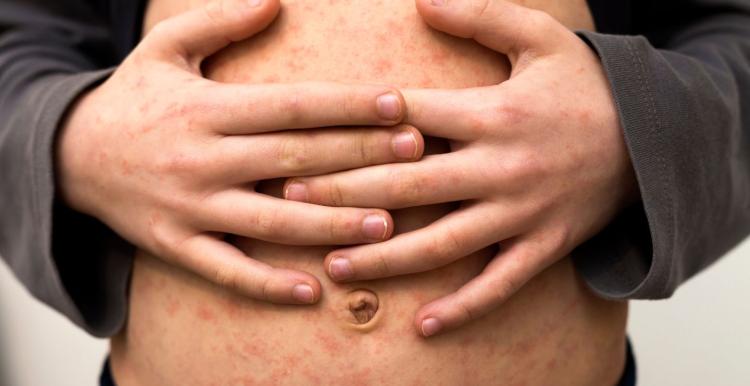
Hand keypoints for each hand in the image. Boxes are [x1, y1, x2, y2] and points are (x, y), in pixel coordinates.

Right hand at [56, 0, 422, 304]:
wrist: (66, 155)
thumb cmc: (133, 99)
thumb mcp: (164, 49)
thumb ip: (219, 22)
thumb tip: (276, 0)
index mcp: (209, 109)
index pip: (293, 106)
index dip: (348, 105)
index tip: (399, 103)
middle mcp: (204, 159)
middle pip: (296, 160)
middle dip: (361, 157)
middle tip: (418, 155)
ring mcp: (190, 207)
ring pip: (271, 221)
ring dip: (330, 224)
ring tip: (386, 224)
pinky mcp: (175, 244)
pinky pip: (226, 271)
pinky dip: (267, 284)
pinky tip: (313, 291)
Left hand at [283, 0, 637, 334]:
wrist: (650, 140)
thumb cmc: (583, 86)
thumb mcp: (540, 37)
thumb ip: (480, 16)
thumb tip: (419, 0)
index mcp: (492, 113)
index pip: (409, 119)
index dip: (353, 125)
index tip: (301, 133)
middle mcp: (500, 167)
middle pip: (409, 185)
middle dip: (344, 192)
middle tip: (288, 200)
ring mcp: (520, 213)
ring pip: (442, 242)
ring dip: (385, 257)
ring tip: (334, 264)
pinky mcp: (542, 246)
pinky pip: (500, 283)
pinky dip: (464, 306)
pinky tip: (424, 325)